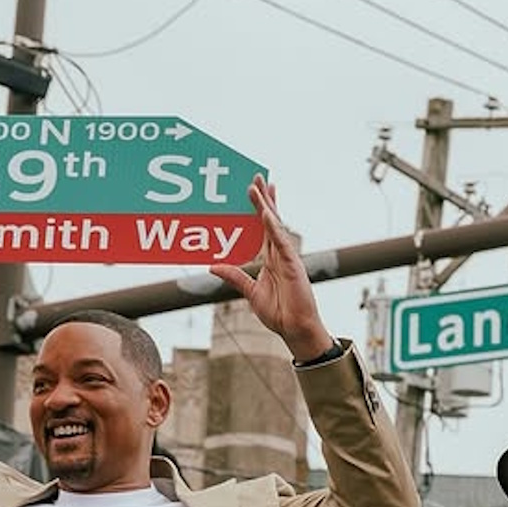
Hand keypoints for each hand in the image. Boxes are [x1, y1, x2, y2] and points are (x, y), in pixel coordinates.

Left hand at [209, 178, 334, 361]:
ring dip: (266, 206)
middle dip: (263, 199)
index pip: (263, 228)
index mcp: (271, 259)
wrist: (294, 330)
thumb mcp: (250, 292)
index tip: (255, 189)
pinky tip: (266, 214)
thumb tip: (213, 267)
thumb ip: (234, 277)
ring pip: (275, 226)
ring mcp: (288, 259)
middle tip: (256, 177)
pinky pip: (282, 243)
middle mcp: (280, 254)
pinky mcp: (293, 267)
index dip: (260, 208)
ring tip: (258, 187)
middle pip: (270, 220)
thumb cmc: (279, 314)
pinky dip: (274, 228)